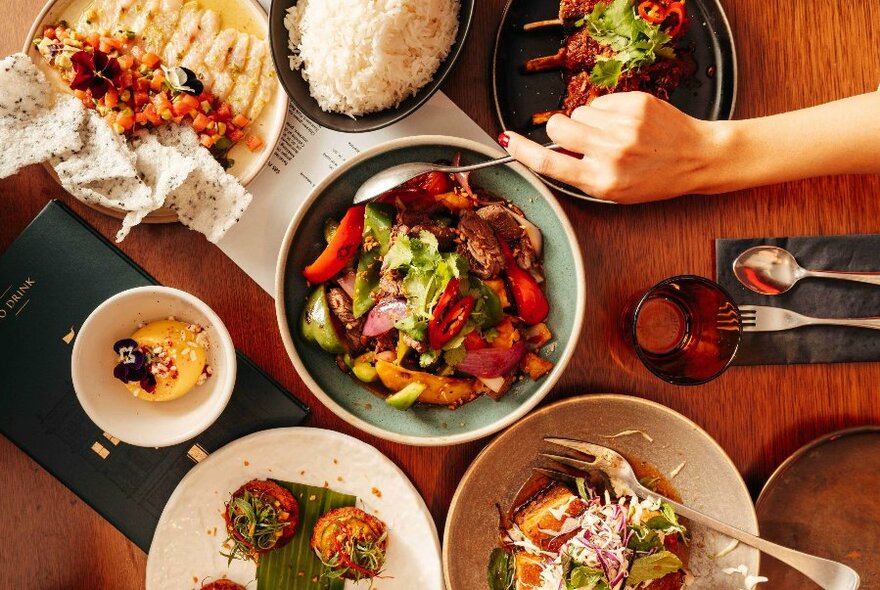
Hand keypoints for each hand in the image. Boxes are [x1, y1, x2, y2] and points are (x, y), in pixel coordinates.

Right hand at [500, 92, 724, 203]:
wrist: (697, 157)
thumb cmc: (656, 178)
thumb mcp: (615, 191)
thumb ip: (581, 174)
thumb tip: (550, 152)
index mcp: (602, 181)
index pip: (548, 163)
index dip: (522, 151)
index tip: (507, 141)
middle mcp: (611, 153)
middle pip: (557, 127)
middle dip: (561, 130)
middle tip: (578, 138)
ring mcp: (623, 126)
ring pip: (579, 113)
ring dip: (589, 121)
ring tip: (614, 134)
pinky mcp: (635, 103)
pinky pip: (601, 102)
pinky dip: (608, 111)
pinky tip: (628, 123)